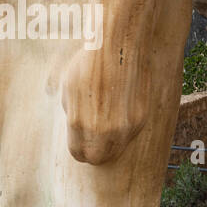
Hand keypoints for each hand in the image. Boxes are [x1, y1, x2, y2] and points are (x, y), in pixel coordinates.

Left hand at [61, 46, 148, 164]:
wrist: (117, 47)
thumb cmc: (88, 64)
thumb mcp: (67, 88)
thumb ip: (70, 113)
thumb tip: (75, 128)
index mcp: (79, 123)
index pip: (78, 153)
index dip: (79, 150)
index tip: (81, 143)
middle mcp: (103, 130)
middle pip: (97, 158)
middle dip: (94, 152)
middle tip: (93, 141)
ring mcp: (124, 126)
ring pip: (116, 149)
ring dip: (110, 143)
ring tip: (107, 126)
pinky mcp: (140, 118)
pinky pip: (130, 135)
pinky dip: (124, 129)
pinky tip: (120, 111)